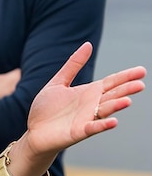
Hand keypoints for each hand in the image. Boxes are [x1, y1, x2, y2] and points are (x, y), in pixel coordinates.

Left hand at [26, 42, 145, 155]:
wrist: (34, 131)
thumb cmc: (46, 108)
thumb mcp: (58, 82)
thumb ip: (73, 65)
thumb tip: (88, 44)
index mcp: (88, 92)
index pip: (111, 82)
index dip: (126, 76)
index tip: (142, 70)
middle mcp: (92, 105)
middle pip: (112, 95)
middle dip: (126, 90)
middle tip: (140, 84)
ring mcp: (86, 119)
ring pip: (105, 110)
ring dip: (116, 106)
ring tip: (127, 100)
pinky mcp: (78, 131)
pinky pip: (93, 127)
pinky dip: (103, 125)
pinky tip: (113, 121)